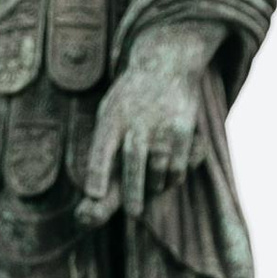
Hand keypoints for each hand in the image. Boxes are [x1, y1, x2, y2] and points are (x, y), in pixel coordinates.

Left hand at [79, 28, 214, 226]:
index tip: (94, 196)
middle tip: (133, 213)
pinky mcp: (183, 129)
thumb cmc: (128, 101)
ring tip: (149, 191)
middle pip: (134, 161)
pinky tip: (165, 178)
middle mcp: (136, 122)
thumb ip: (103, 151)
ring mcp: (162, 125)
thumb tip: (93, 197)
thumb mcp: (109, 114)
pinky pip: (178, 166)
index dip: (98, 174)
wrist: (165, 64)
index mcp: (110, 119)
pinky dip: (171, 178)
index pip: (101, 150)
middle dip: (133, 190)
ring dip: (154, 186)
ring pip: (159, 168)